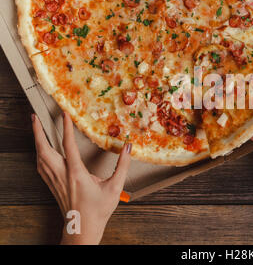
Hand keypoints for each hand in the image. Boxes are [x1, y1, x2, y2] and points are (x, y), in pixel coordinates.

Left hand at [32, 112, 131, 244]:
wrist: (82, 228)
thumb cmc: (99, 210)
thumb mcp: (115, 187)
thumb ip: (122, 166)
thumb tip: (128, 148)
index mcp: (76, 174)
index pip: (68, 145)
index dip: (66, 128)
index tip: (64, 114)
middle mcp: (62, 175)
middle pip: (43, 149)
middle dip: (37, 132)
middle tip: (34, 117)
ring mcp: (54, 181)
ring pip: (39, 157)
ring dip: (36, 141)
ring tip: (35, 129)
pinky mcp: (52, 186)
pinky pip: (40, 166)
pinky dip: (38, 154)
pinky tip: (40, 151)